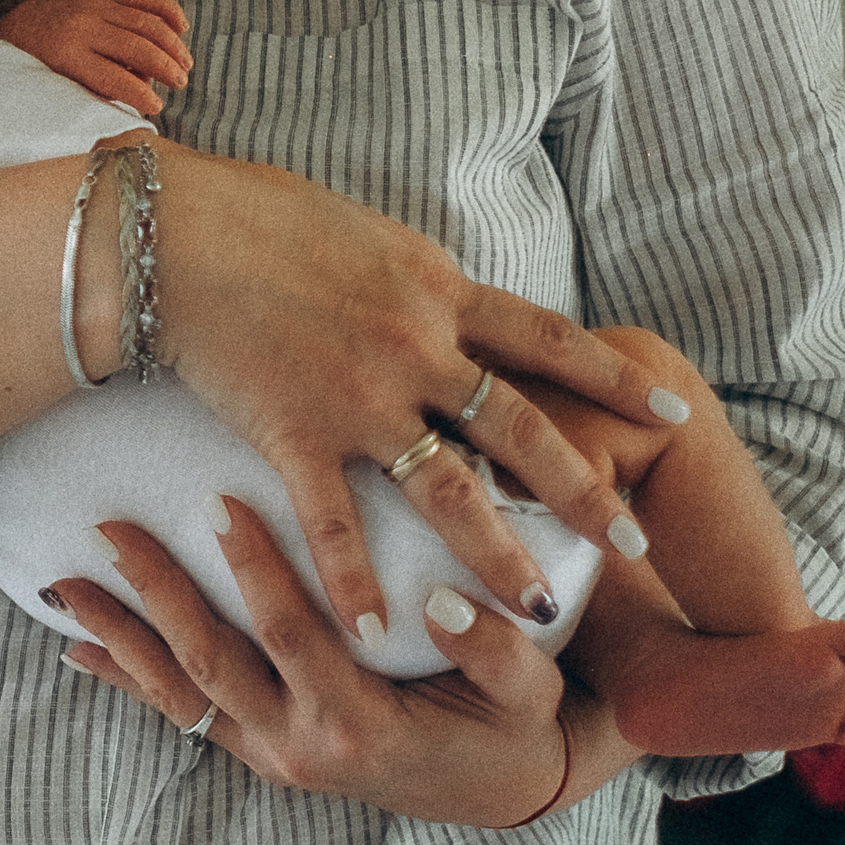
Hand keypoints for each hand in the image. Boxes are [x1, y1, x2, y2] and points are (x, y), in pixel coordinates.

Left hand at [0, 0, 190, 114]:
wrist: (23, 27)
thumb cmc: (45, 66)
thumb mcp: (63, 83)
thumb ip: (101, 88)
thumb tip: (145, 88)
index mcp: (67, 56)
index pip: (113, 78)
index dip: (139, 94)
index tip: (156, 106)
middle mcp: (81, 27)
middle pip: (135, 48)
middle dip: (165, 68)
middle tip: (180, 83)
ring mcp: (93, 5)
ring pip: (145, 22)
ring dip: (172, 45)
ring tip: (185, 65)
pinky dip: (166, 8)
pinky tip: (181, 26)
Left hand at [53, 499, 636, 825]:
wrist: (496, 790)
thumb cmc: (510, 724)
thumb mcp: (526, 692)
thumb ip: (493, 650)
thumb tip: (441, 602)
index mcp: (361, 724)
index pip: (292, 637)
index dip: (257, 573)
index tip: (224, 503)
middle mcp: (301, 745)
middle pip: (210, 663)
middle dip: (156, 594)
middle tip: (112, 529)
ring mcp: (270, 751)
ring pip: (177, 694)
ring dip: (119, 638)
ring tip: (63, 586)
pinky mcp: (255, 747)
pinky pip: (178, 712)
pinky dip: (127, 678)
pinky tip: (78, 647)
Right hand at [141, 143, 681, 634]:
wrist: (172, 235)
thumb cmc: (251, 213)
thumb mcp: (358, 230)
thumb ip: (407, 275)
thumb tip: (434, 290)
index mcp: (437, 288)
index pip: (549, 340)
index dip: (614, 377)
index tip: (672, 409)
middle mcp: (416, 347)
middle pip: (523, 430)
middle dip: (583, 490)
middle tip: (629, 541)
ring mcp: (360, 397)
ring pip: (451, 491)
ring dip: (498, 555)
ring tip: (537, 612)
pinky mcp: (296, 432)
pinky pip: (336, 522)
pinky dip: (354, 581)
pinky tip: (375, 631)